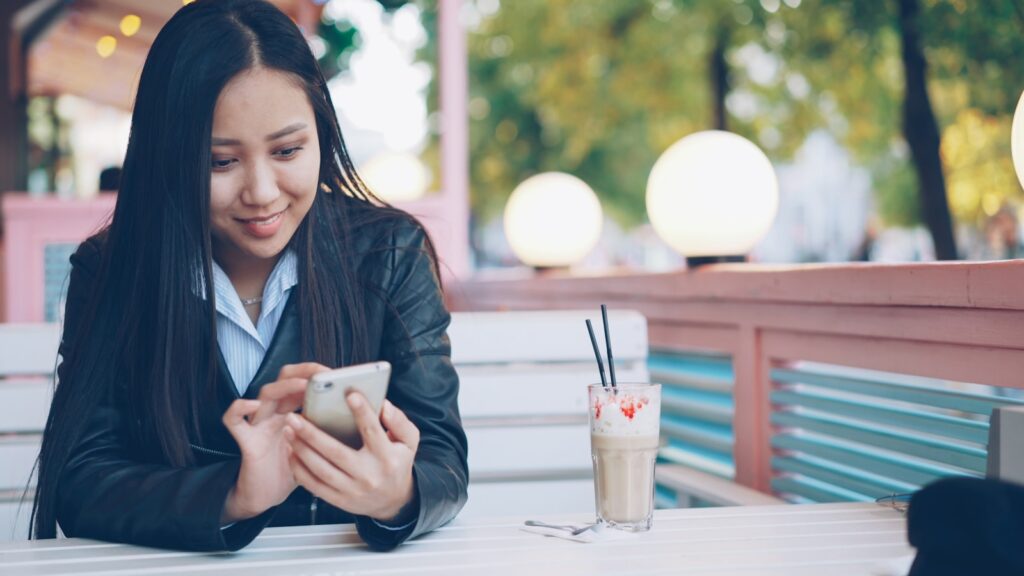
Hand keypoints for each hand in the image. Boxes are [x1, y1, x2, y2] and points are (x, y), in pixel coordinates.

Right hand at [221, 362, 329, 522]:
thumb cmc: (298, 470)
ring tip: (302, 386)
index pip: (305, 381)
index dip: (319, 374)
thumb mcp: (321, 448)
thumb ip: (335, 431)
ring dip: (284, 387)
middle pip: (286, 379)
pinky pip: (233, 419)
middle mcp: (277, 412)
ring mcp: (260, 423)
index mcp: (295, 410)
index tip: (339, 374)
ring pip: (266, 393)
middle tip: (322, 374)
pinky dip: (239, 408)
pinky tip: (253, 405)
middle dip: (303, 372)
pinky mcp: (247, 439)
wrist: (269, 495)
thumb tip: (367, 418)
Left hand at [284, 394, 419, 521]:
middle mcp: (368, 475)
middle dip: (312, 434)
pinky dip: (299, 469)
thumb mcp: (409, 442)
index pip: (373, 431)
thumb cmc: (397, 464)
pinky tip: (291, 453)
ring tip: (289, 431)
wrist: (393, 501)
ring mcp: (352, 490)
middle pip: (336, 452)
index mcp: (386, 457)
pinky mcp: (339, 500)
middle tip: (295, 416)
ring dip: (301, 449)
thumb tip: (384, 406)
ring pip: (320, 469)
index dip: (362, 412)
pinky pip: (314, 485)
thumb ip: (399, 422)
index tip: (349, 394)